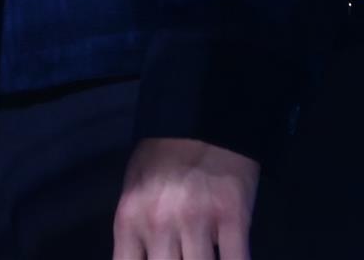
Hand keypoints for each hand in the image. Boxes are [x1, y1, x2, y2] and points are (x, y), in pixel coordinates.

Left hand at [113, 136, 257, 259]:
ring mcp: (197, 220)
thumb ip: (134, 236)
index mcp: (130, 219)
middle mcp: (160, 224)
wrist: (201, 117)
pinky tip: (232, 259)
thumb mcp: (133, 193)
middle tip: (184, 258)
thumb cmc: (161, 158)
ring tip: (202, 256)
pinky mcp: (233, 215)